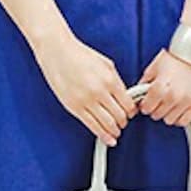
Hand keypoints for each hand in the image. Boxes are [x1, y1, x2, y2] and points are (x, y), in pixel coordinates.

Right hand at [34, 29, 138, 145]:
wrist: (57, 52)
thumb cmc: (79, 55)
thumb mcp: (106, 64)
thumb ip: (116, 81)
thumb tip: (124, 97)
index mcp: (110, 80)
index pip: (128, 104)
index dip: (132, 112)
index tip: (131, 113)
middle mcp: (99, 91)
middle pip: (120, 116)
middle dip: (124, 122)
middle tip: (124, 122)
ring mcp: (86, 101)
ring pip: (108, 124)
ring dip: (115, 130)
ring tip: (116, 131)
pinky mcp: (74, 107)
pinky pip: (92, 126)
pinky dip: (103, 135)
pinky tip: (108, 138)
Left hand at [137, 48, 190, 125]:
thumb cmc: (175, 58)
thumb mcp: (153, 68)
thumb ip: (143, 83)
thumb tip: (137, 95)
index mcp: (159, 88)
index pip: (146, 109)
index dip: (144, 105)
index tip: (147, 101)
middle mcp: (172, 97)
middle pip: (156, 115)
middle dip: (155, 108)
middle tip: (158, 100)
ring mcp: (185, 101)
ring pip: (169, 120)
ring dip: (167, 114)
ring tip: (169, 103)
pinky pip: (184, 121)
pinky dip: (179, 118)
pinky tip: (178, 109)